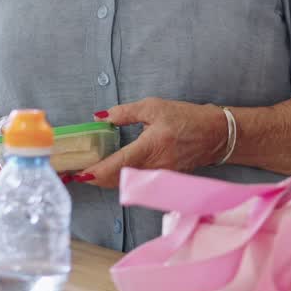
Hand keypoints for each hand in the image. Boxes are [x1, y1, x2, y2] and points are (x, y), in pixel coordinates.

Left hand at [77, 99, 226, 188]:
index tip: (76, 174)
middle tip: (73, 173)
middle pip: (115, 180)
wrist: (216, 135)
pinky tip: (110, 171)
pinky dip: (119, 179)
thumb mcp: (156, 107)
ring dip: (105, 180)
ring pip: (124, 183)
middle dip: (93, 179)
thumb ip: (125, 113)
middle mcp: (153, 166)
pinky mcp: (162, 179)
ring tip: (87, 172)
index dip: (94, 172)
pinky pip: (135, 181)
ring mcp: (158, 176)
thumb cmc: (188, 118)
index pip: (116, 165)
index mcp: (150, 146)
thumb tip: (100, 117)